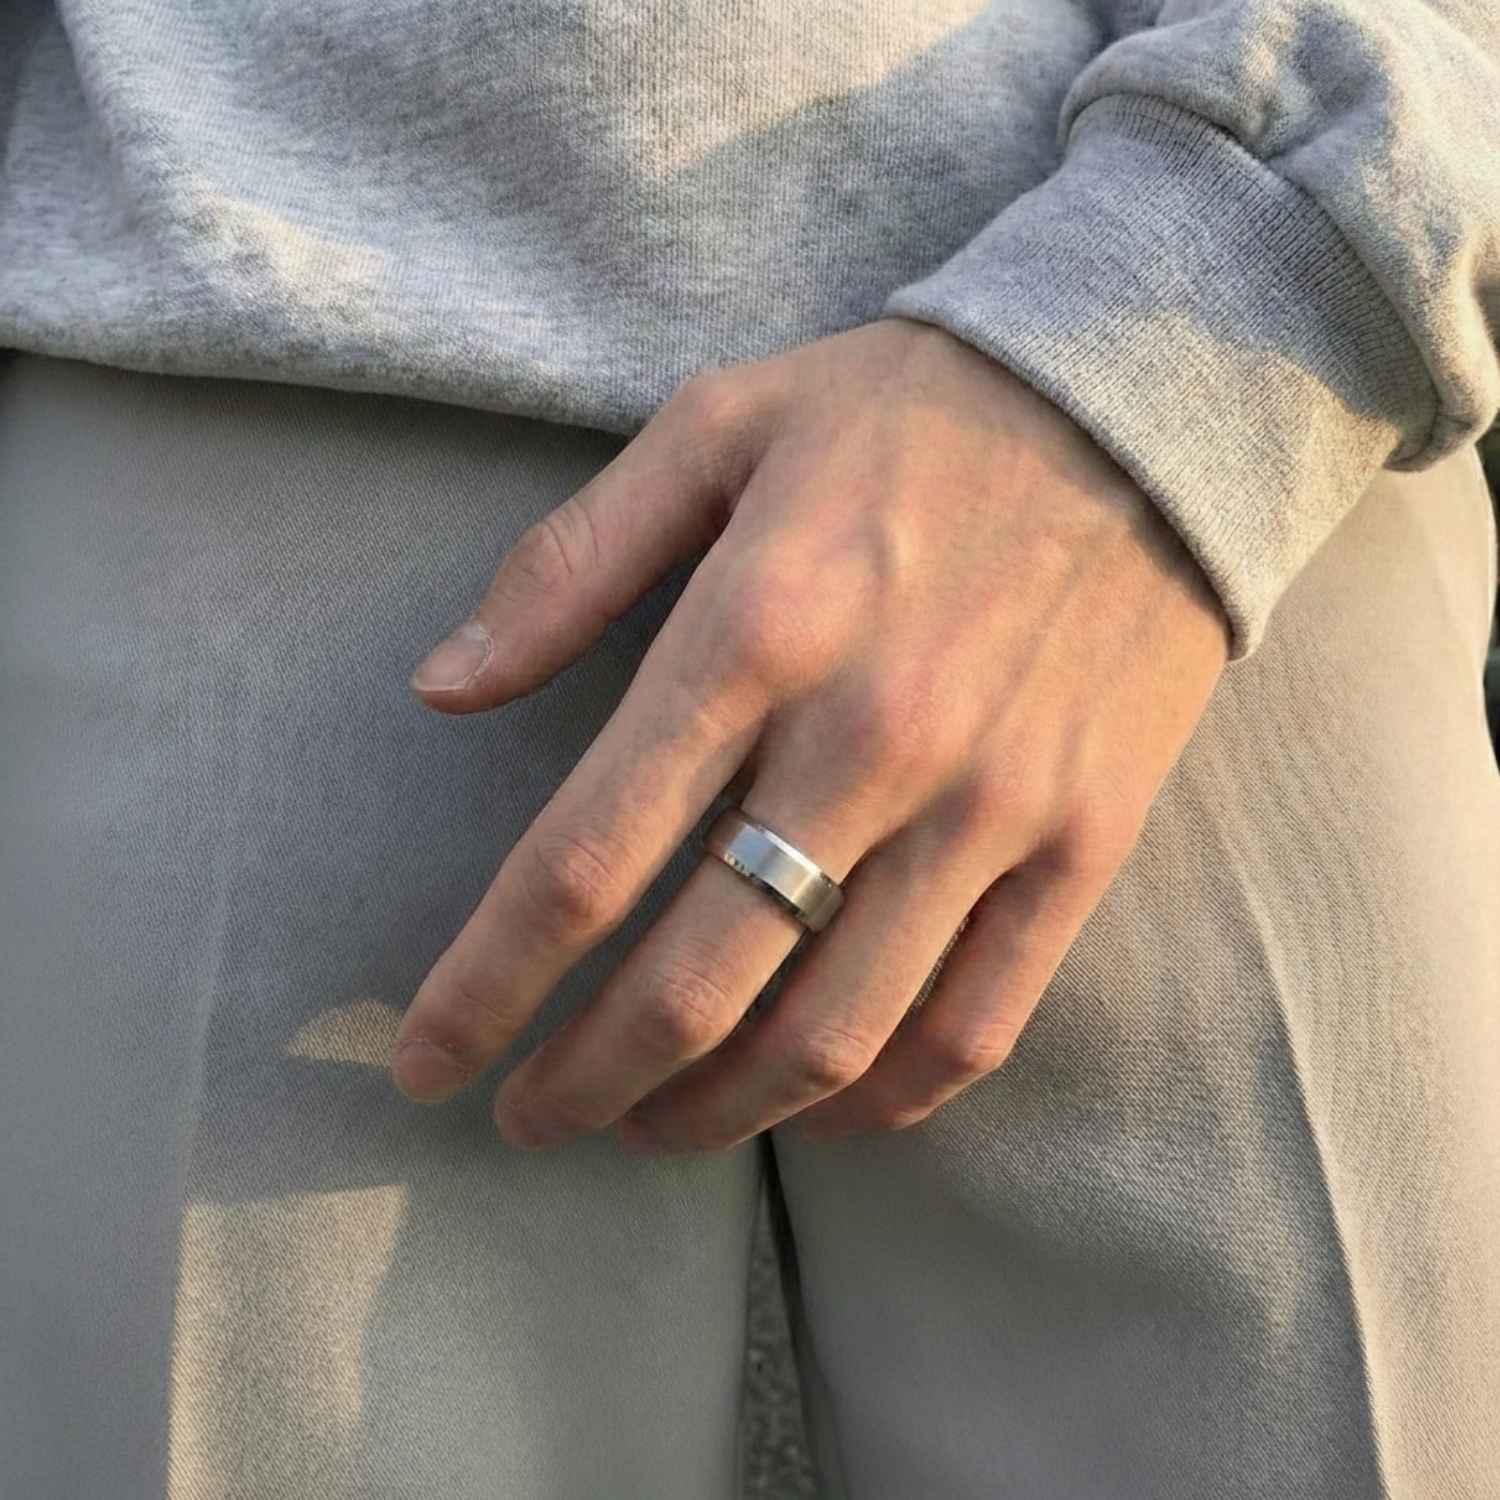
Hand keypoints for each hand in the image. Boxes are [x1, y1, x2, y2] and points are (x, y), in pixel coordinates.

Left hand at [389, 317, 1230, 1150]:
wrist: (1147, 395)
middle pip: (696, 979)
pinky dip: (881, 1101)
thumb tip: (440, 689)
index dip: (487, 984)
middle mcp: (866, 741)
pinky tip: (814, 1111)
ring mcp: (989, 807)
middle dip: (583, 1079)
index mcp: (752, 633)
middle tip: (527, 1120)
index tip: (428, 1060)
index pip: (584, 859)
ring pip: (832, 1034)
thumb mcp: (716, 428)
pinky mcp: (1084, 843)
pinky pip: (977, 1025)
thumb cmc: (908, 410)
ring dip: (715, 1114)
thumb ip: (568, 566)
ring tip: (647, 1128)